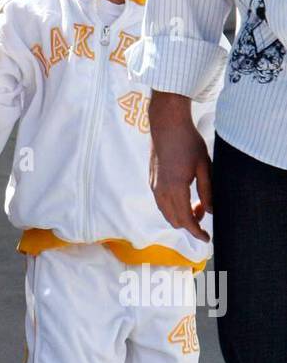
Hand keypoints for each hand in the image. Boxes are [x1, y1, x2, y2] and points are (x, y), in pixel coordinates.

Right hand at [148, 92, 211, 242]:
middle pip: (175, 221)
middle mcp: (161, 190)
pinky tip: (185, 194)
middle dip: (191, 222)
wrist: (167, 124)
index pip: (186, 220)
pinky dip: (173, 206)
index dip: (197, 232)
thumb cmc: (188, 142)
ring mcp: (154, 185)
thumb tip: (211, 211)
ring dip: (181, 214)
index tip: (207, 238)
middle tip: (205, 210)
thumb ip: (208, 191)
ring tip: (196, 202)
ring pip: (166, 213)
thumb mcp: (205, 167)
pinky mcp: (152, 180)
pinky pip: (161, 203)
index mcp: (175, 188)